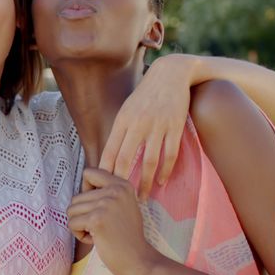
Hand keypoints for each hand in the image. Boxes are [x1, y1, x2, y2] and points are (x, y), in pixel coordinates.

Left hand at [68, 168, 165, 274]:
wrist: (139, 261)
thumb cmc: (126, 236)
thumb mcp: (122, 205)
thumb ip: (107, 192)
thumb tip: (81, 181)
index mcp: (122, 184)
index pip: (89, 173)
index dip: (85, 189)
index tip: (95, 206)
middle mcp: (115, 190)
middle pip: (76, 197)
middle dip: (82, 216)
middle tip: (102, 228)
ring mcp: (106, 204)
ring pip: (71, 210)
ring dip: (80, 226)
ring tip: (99, 233)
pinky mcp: (97, 219)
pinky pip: (72, 223)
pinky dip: (79, 235)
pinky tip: (96, 240)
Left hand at [99, 54, 194, 196]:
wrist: (170, 75)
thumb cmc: (146, 95)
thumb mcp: (127, 110)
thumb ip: (120, 131)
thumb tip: (109, 157)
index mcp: (122, 121)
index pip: (109, 152)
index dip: (103, 172)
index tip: (99, 188)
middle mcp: (137, 124)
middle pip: (125, 160)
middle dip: (120, 182)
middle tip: (118, 199)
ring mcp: (157, 126)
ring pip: (148, 161)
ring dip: (144, 182)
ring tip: (141, 197)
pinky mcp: (175, 127)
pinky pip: (169, 154)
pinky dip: (165, 171)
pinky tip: (160, 182)